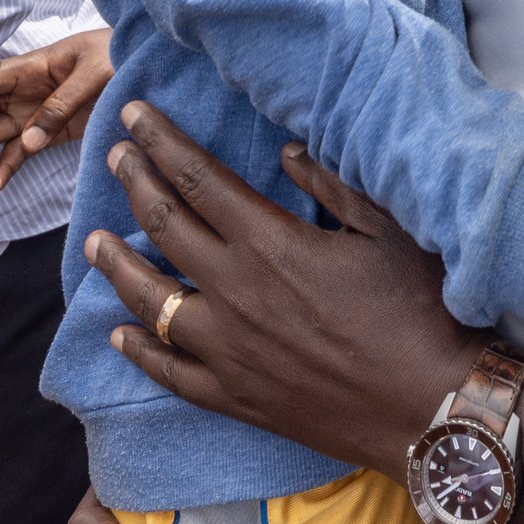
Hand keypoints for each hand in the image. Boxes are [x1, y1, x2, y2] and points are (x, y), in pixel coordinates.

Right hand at [0, 29, 111, 194]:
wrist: (146, 63)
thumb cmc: (118, 55)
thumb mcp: (95, 72)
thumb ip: (63, 103)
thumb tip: (29, 140)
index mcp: (30, 67)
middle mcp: (23, 91)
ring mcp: (33, 114)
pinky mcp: (49, 133)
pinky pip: (19, 154)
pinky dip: (4, 170)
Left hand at [83, 109, 473, 475]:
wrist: (429, 407)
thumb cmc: (418, 309)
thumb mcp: (385, 228)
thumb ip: (331, 183)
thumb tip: (286, 152)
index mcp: (269, 242)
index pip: (196, 178)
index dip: (159, 142)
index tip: (133, 117)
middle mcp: (235, 292)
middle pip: (164, 227)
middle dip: (134, 184)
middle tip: (114, 158)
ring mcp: (228, 350)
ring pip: (150, 301)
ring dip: (117, 266)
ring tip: (94, 243)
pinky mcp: (234, 397)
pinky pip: (169, 372)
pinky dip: (138, 351)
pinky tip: (118, 336)